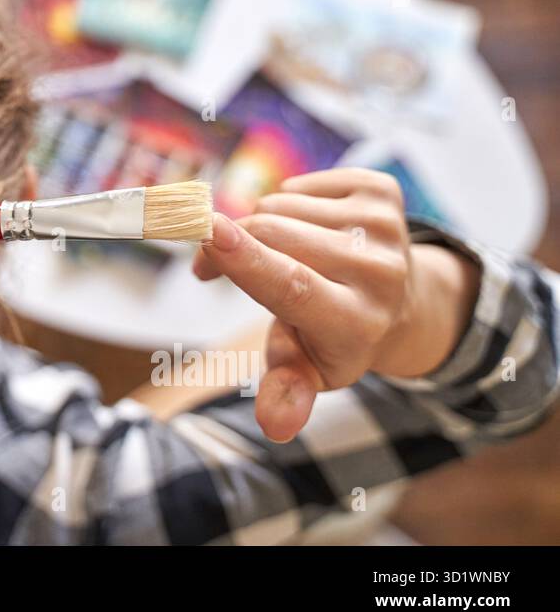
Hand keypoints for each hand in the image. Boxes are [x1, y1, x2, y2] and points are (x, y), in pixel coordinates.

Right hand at [193, 169, 478, 441]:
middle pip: (272, 233)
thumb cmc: (333, 338)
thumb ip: (289, 391)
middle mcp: (379, 272)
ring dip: (261, 224)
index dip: (247, 261)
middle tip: (214, 266)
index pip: (292, 287)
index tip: (209, 231)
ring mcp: (387, 227)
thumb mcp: (309, 371)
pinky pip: (300, 184)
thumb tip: (275, 426)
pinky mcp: (385, 191)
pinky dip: (290, 202)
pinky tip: (309, 227)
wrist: (402, 303)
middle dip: (229, 243)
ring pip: (279, 203)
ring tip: (280, 252)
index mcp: (356, 323)